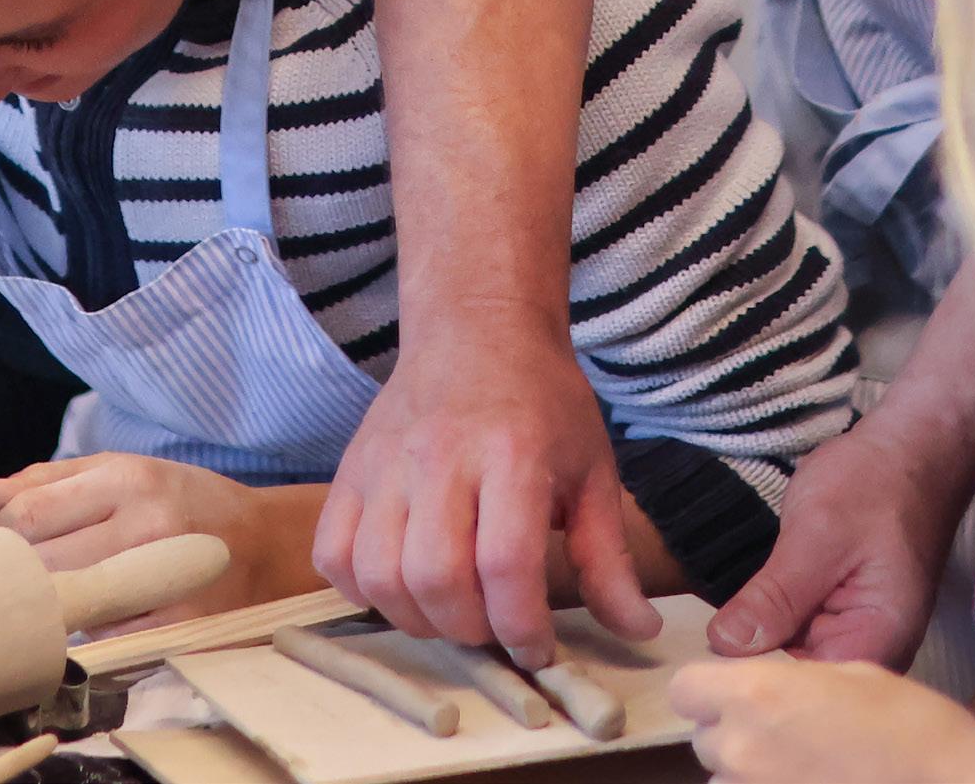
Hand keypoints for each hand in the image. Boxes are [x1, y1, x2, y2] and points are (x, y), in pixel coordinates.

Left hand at [0, 452, 322, 615]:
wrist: (263, 545)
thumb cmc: (186, 502)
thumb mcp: (127, 471)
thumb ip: (53, 479)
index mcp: (129, 478)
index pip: (30, 513)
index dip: (1, 533)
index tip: (4, 541)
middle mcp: (144, 524)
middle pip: (40, 560)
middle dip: (18, 571)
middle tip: (26, 571)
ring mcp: (159, 578)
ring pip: (63, 602)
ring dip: (49, 600)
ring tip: (62, 589)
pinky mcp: (169, 625)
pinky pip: (98, 637)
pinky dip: (86, 630)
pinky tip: (97, 616)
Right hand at [312, 326, 658, 667]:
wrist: (478, 326)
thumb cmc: (542, 402)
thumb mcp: (592, 469)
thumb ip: (608, 557)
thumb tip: (639, 630)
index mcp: (513, 451)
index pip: (507, 563)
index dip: (522, 626)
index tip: (539, 647)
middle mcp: (442, 454)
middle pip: (438, 576)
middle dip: (470, 628)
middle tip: (494, 625)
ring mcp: (387, 460)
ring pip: (380, 573)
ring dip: (417, 616)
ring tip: (451, 609)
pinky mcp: (351, 468)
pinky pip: (334, 552)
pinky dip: (361, 588)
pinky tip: (401, 582)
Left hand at [670, 657, 974, 783]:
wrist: (964, 779)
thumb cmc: (916, 706)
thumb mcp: (850, 636)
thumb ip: (776, 617)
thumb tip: (728, 637)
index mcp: (761, 698)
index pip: (689, 691)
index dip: (711, 681)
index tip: (739, 678)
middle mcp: (751, 758)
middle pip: (708, 740)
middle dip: (737, 723)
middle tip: (789, 709)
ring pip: (730, 781)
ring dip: (755, 765)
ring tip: (812, 749)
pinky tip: (821, 775)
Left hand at [706, 414, 966, 666]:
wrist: (909, 450)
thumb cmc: (874, 485)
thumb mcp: (818, 535)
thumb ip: (776, 596)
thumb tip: (724, 646)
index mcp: (875, 648)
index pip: (806, 695)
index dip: (753, 688)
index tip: (705, 677)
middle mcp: (868, 658)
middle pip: (797, 685)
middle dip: (749, 670)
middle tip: (697, 655)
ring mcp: (852, 639)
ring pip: (789, 660)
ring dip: (753, 647)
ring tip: (707, 638)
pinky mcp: (836, 618)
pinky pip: (794, 636)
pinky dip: (767, 627)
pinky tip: (735, 621)